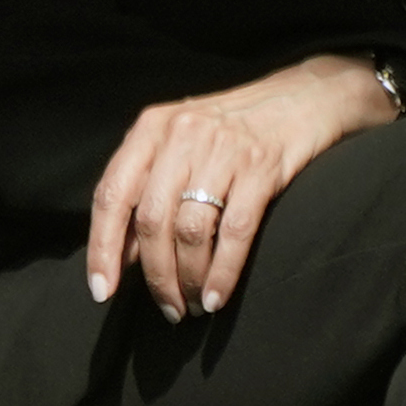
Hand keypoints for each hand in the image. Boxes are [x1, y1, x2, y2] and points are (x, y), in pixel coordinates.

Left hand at [87, 54, 404, 322]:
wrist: (305, 98)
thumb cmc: (233, 130)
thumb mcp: (181, 143)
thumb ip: (148, 187)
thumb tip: (123, 253)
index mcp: (150, 129)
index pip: (111, 195)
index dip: (102, 247)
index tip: (100, 291)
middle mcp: (180, 136)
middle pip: (151, 220)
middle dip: (154, 275)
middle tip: (166, 308)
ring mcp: (222, 150)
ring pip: (190, 231)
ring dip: (188, 279)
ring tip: (192, 305)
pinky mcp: (262, 168)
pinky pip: (234, 233)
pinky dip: (222, 272)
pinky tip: (216, 297)